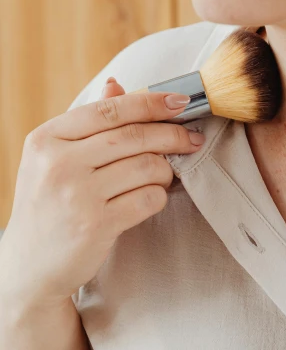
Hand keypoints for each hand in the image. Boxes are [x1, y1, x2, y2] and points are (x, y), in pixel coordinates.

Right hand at [0, 78, 204, 307]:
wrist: (29, 267)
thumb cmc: (48, 204)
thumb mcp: (55, 157)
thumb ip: (88, 121)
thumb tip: (117, 84)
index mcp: (46, 138)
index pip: (110, 109)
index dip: (151, 102)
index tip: (180, 101)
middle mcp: (58, 164)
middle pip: (133, 135)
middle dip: (172, 134)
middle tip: (191, 137)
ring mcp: (76, 195)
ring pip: (146, 166)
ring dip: (166, 169)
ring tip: (164, 174)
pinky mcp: (95, 225)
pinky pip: (148, 198)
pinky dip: (159, 195)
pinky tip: (153, 196)